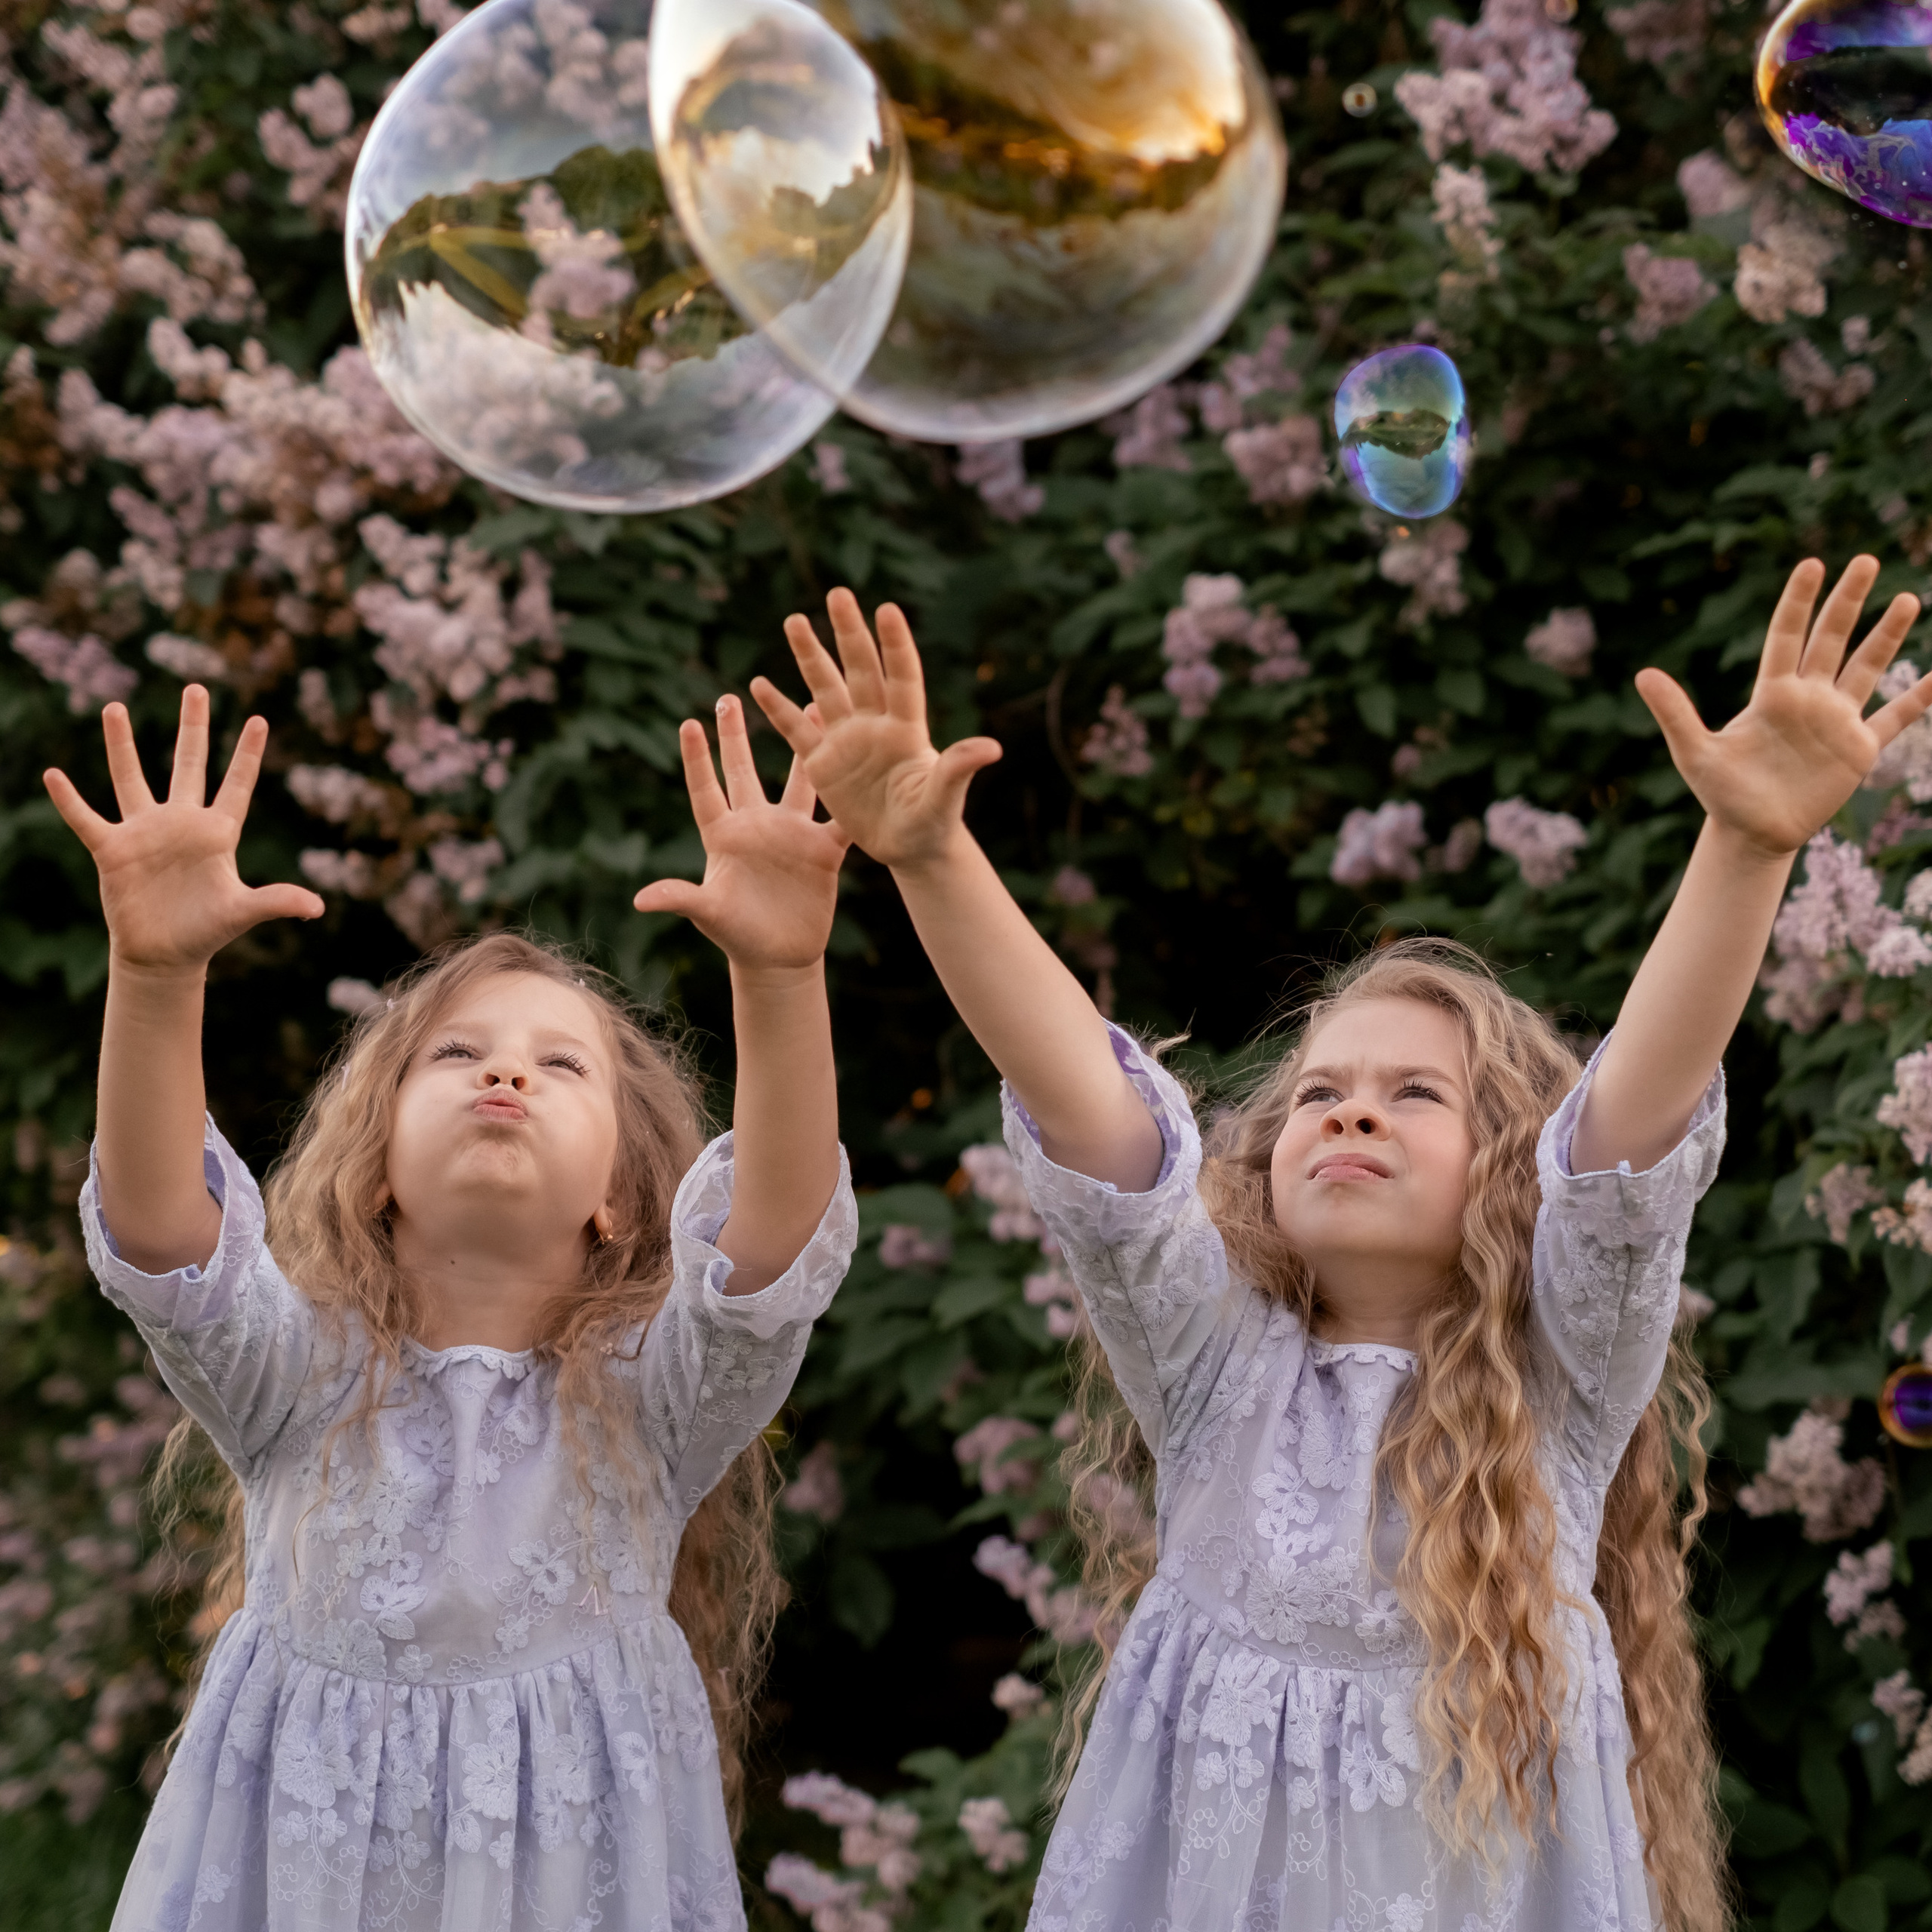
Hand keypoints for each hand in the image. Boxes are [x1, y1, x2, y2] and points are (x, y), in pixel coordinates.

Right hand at [43, 685, 323, 975]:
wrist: (164, 955)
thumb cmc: (207, 931)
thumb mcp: (243, 912)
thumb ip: (277, 902)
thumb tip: (317, 907)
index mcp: (218, 833)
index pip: (236, 785)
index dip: (247, 754)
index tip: (258, 719)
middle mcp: (181, 823)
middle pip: (188, 764)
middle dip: (192, 728)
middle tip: (196, 688)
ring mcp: (145, 833)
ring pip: (131, 779)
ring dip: (121, 745)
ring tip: (114, 708)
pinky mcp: (113, 850)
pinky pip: (86, 819)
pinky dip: (70, 800)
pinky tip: (53, 775)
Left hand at [632, 694, 848, 972]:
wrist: (779, 958)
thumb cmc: (736, 936)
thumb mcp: (709, 915)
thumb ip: (681, 898)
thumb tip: (642, 900)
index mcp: (724, 837)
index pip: (707, 790)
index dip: (698, 759)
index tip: (689, 722)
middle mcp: (756, 826)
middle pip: (743, 771)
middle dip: (736, 734)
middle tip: (729, 695)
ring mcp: (791, 835)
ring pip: (797, 781)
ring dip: (803, 746)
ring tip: (811, 706)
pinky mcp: (823, 851)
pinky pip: (839, 819)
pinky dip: (850, 799)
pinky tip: (864, 764)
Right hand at [749, 588, 1001, 872]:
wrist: (909, 847)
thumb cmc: (933, 823)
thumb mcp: (944, 798)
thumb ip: (958, 769)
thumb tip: (991, 748)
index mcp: (907, 729)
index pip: (902, 678)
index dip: (895, 646)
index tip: (887, 609)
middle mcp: (876, 725)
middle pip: (861, 670)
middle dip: (849, 633)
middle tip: (838, 593)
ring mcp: (847, 740)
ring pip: (826, 688)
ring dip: (810, 655)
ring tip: (794, 620)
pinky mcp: (823, 763)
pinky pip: (796, 730)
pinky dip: (779, 708)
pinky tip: (758, 684)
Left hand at [1637, 555, 1931, 857]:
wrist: (1752, 832)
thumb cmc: (1720, 792)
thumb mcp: (1694, 753)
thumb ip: (1674, 713)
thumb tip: (1642, 674)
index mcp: (1771, 694)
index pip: (1787, 636)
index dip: (1798, 602)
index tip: (1812, 564)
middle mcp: (1808, 699)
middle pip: (1831, 640)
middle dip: (1848, 602)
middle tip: (1865, 560)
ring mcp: (1836, 721)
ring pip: (1867, 667)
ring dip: (1887, 635)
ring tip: (1907, 598)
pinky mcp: (1858, 750)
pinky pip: (1895, 719)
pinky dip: (1918, 700)